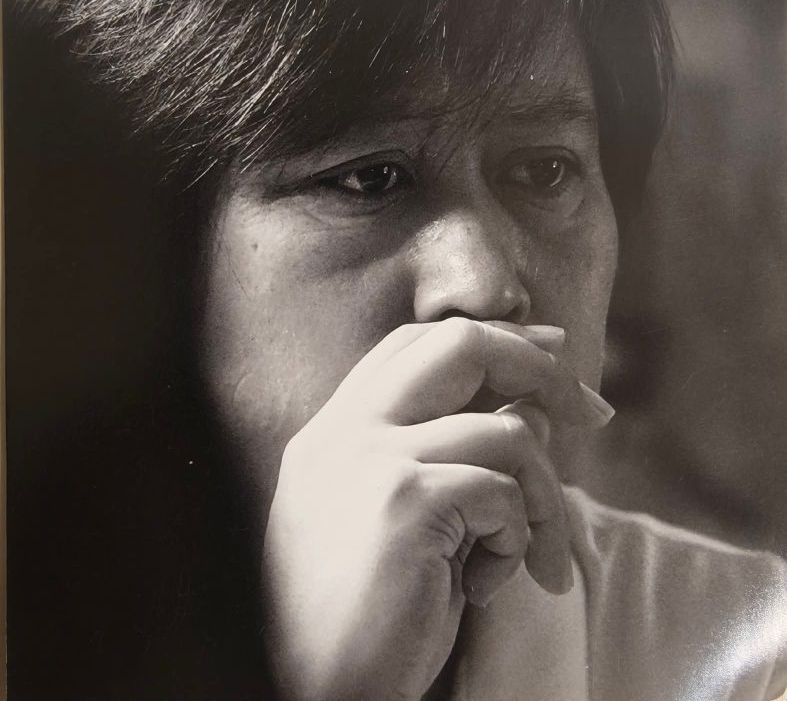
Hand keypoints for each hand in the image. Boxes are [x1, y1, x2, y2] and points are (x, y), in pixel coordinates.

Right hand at [262, 317, 611, 700]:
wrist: (319, 698)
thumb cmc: (365, 620)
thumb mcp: (407, 522)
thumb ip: (449, 457)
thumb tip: (533, 410)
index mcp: (332, 431)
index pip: (415, 343)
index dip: (491, 340)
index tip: (549, 355)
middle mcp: (345, 430)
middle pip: (460, 342)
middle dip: (540, 368)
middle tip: (591, 412)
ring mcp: (370, 457)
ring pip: (506, 431)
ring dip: (545, 498)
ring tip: (536, 558)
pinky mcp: (404, 501)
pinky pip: (504, 493)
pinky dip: (518, 541)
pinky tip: (486, 587)